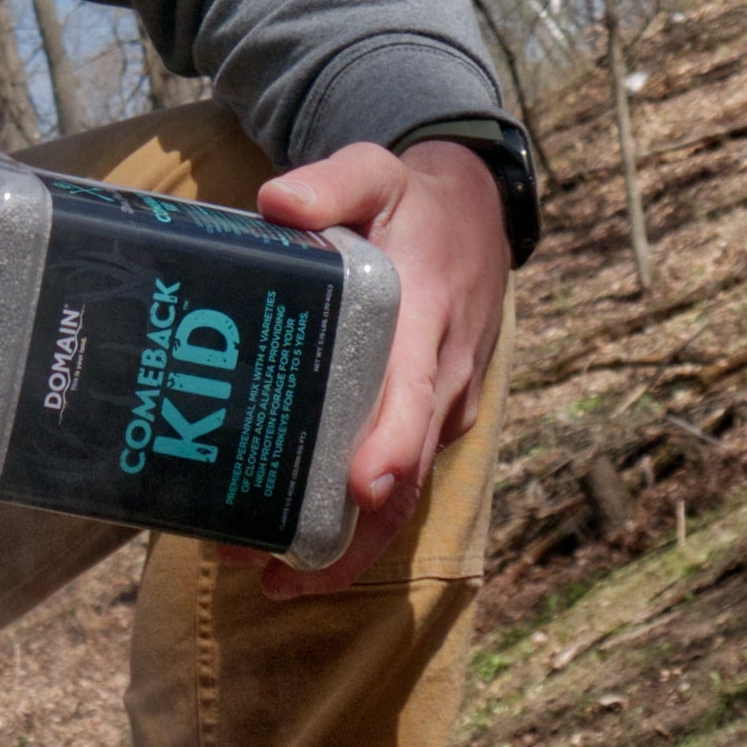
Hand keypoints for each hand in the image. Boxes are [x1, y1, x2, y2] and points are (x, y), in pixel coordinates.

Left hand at [252, 138, 509, 597]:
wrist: (475, 209)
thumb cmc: (411, 198)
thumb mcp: (373, 171)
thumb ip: (330, 183)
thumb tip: (276, 203)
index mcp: (426, 319)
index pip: (414, 395)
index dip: (391, 447)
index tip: (361, 487)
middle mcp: (442, 375)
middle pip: (407, 475)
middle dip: (351, 538)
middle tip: (276, 574)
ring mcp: (444, 402)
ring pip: (406, 489)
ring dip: (349, 541)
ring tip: (272, 573)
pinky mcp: (435, 415)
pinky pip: (403, 474)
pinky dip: (359, 514)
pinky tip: (298, 533)